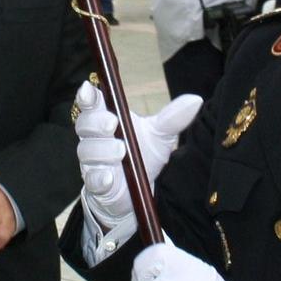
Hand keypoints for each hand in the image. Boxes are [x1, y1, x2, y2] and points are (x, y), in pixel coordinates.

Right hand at [73, 82, 202, 235]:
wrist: (139, 191)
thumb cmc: (144, 155)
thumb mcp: (160, 136)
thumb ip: (172, 119)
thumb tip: (195, 100)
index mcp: (108, 118)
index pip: (92, 102)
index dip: (86, 95)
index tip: (88, 89)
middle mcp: (96, 138)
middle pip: (85, 125)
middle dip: (96, 122)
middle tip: (112, 123)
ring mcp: (93, 162)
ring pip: (87, 151)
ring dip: (102, 150)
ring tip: (121, 151)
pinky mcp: (96, 184)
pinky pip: (92, 179)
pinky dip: (100, 177)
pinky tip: (109, 177)